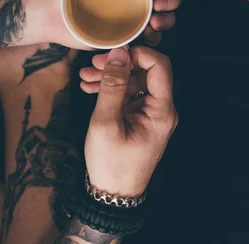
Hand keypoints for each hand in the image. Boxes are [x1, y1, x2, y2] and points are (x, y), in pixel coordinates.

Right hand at [81, 46, 177, 196]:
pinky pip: (131, 96)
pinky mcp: (142, 120)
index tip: (113, 53)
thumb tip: (119, 53)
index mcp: (162, 110)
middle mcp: (163, 110)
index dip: (138, 54)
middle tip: (93, 64)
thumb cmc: (111, 163)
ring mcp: (153, 115)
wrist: (112, 196)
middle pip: (146, 73)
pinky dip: (113, 91)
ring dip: (112, 77)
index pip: (160, 65)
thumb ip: (113, 85)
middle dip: (119, 65)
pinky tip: (91, 88)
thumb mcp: (106, 122)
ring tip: (85, 77)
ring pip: (135, 82)